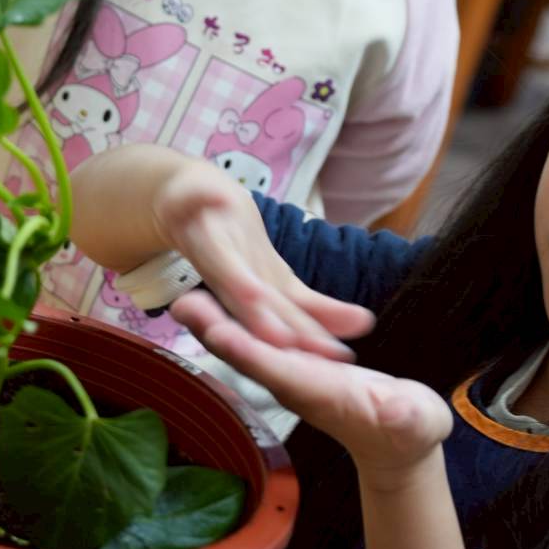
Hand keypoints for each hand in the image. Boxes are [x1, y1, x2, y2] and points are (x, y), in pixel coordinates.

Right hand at [154, 161, 373, 361]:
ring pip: (282, 315)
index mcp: (210, 258)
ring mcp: (251, 290)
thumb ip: (194, 199)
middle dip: (295, 335)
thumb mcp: (189, 195)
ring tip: (345, 351)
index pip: (233, 285)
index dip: (254, 305)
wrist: (197, 213)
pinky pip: (300, 303)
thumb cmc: (193, 201)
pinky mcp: (272, 286)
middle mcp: (229, 284)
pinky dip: (328, 314)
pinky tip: (360, 321)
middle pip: (262, 313)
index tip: (278, 331)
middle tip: (329, 353)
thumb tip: (204, 196)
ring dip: (314, 334)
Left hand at [172, 290, 451, 484]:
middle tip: (182, 302)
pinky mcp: (296, 364)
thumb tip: (395, 410)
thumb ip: (403, 416)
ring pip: (246, 344)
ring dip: (216, 320)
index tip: (218, 329)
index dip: (247, 350)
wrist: (398, 443)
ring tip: (187, 291)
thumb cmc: (410, 432)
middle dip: (215, 331)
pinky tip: (218, 294)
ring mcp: (292, 374)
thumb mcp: (415, 422)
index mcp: (320, 393)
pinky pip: (260, 338)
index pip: (277, 370)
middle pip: (247, 355)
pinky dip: (238, 317)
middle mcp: (295, 383)